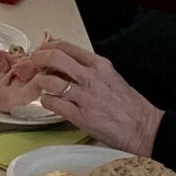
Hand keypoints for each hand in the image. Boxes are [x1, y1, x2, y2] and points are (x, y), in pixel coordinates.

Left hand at [28, 39, 164, 153]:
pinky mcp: (80, 116)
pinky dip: (46, 101)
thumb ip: (89, 70)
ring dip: (39, 82)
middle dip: (37, 59)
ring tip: (40, 87)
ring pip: (49, 80)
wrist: (144, 128)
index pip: (66, 47)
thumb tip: (64, 66)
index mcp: (99, 65)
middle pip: (54, 57)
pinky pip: (52, 103)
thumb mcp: (111, 77)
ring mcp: (84, 96)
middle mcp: (90, 77)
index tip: (40, 52)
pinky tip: (49, 102)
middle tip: (31, 65)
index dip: (47, 47)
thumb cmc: (129, 106)